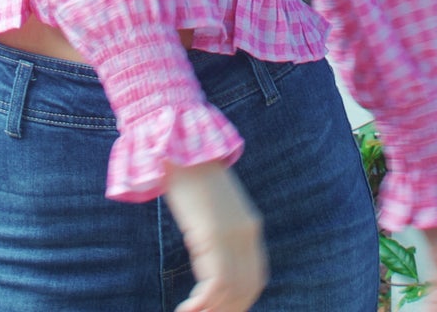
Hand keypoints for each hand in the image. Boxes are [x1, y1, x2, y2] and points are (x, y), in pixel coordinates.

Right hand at [163, 160, 267, 311]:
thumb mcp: (214, 208)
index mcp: (250, 227)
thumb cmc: (191, 175)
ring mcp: (231, 233)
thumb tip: (212, 259)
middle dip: (227, 310)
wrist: (181, 142)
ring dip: (211, 311)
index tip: (220, 311)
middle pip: (246, 289)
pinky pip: (215, 284)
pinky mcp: (212, 233)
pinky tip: (185, 309)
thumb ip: (221, 232)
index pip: (255, 279)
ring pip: (231, 291)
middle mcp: (247, 232)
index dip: (239, 302)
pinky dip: (201, 304)